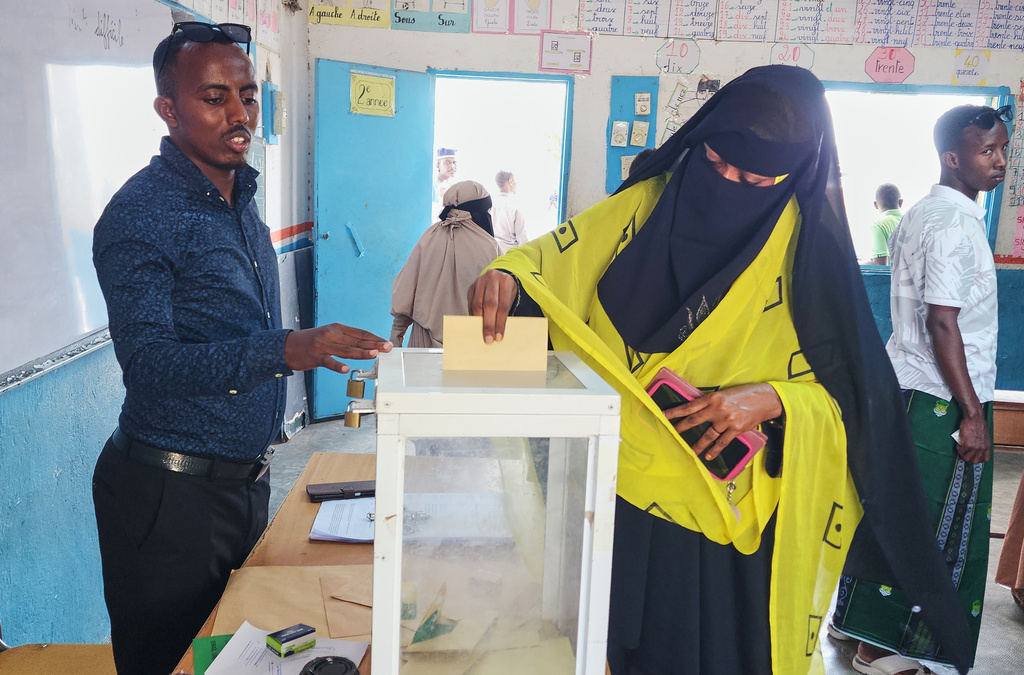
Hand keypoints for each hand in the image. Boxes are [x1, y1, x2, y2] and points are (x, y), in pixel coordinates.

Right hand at [284, 324, 391, 373]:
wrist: (287, 346)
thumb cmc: (312, 342)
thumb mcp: (330, 336)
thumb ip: (346, 340)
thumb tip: (366, 347)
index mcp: (337, 328)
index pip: (360, 333)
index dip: (375, 338)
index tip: (387, 343)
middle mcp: (331, 334)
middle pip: (356, 341)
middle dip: (374, 345)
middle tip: (387, 348)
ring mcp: (323, 345)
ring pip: (345, 350)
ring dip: (361, 353)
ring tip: (374, 355)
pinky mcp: (315, 356)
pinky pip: (328, 362)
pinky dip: (337, 366)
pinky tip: (346, 369)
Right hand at [467, 269, 517, 342]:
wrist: (498, 275)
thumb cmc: (506, 290)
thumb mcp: (510, 296)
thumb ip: (504, 310)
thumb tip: (498, 331)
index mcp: (505, 281)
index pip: (503, 305)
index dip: (500, 323)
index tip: (498, 337)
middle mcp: (492, 279)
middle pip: (489, 304)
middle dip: (488, 324)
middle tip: (488, 339)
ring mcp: (480, 282)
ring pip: (477, 304)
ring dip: (479, 321)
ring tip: (481, 334)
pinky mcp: (471, 287)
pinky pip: (471, 304)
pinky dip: (473, 316)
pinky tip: (475, 325)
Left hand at [663, 383, 782, 461]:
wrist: (766, 399)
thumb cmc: (745, 394)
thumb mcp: (724, 394)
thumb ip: (711, 402)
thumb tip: (697, 410)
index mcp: (712, 398)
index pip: (689, 406)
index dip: (675, 412)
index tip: (663, 415)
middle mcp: (717, 409)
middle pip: (694, 420)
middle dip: (681, 428)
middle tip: (671, 434)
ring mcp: (727, 420)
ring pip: (708, 435)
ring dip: (698, 445)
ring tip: (690, 451)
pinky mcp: (737, 429)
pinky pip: (722, 442)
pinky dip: (715, 450)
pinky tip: (709, 456)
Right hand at [956, 414, 990, 463]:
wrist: (974, 418)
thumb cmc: (978, 424)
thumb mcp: (984, 436)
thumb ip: (981, 443)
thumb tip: (975, 447)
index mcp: (987, 446)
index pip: (985, 459)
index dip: (978, 459)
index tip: (974, 456)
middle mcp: (981, 448)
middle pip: (975, 461)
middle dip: (969, 458)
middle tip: (965, 453)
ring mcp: (974, 447)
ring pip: (967, 458)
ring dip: (963, 454)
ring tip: (961, 449)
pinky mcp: (967, 445)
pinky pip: (961, 451)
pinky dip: (958, 449)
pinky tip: (958, 444)